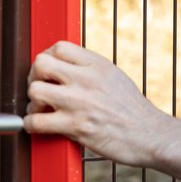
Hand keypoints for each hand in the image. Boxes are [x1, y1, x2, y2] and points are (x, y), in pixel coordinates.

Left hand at [24, 41, 167, 166]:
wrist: (150, 134)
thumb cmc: (134, 110)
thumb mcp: (115, 76)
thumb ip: (91, 69)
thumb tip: (66, 68)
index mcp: (97, 64)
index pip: (59, 47)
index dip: (48, 57)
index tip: (48, 71)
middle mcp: (87, 79)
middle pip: (41, 63)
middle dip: (34, 76)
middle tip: (40, 88)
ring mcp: (80, 102)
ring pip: (35, 91)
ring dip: (32, 102)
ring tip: (40, 110)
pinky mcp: (76, 126)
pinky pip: (37, 121)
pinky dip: (31, 125)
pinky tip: (38, 127)